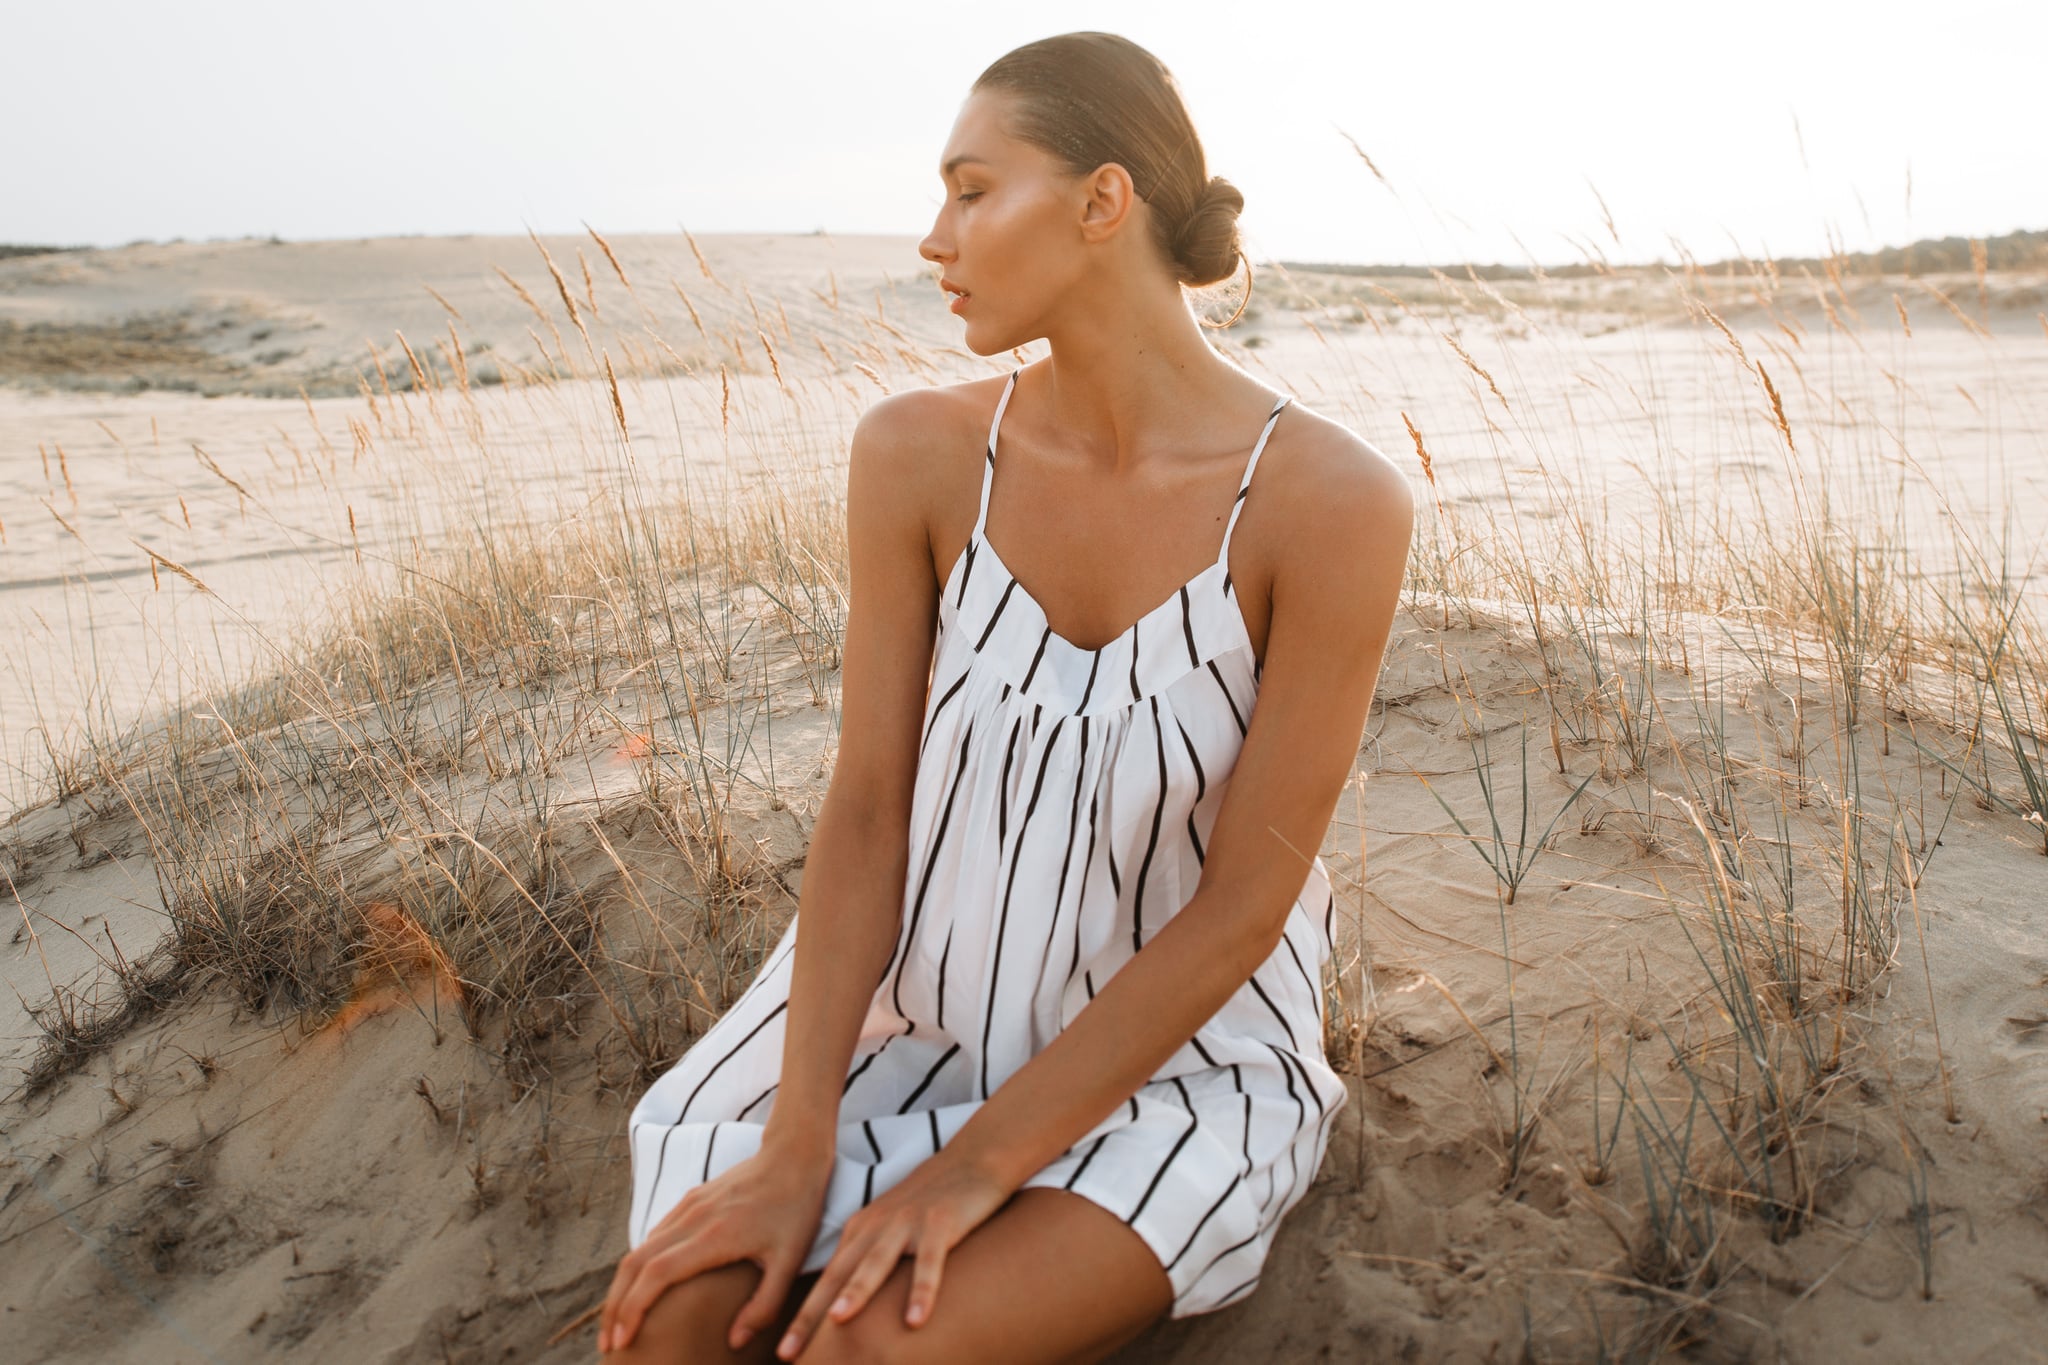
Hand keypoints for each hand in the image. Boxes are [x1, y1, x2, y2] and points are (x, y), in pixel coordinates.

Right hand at [599, 1139, 832, 1354]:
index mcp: (714, 1236)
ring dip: (622, 1287)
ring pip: (639, 1248)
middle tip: (609, 1344)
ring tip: (618, 1323)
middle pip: (634, 1264)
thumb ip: (765, 1305)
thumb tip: (734, 1342)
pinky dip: (638, 1266)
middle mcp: (692, 1219)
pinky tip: (640, 1288)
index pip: (657, 1274)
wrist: (794, 1154)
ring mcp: (688, 1206)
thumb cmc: (797, 1210)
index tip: (622, 1340)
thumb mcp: (791, 1262)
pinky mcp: (690, 1199)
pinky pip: (654, 1235)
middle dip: (615, 1306)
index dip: (633, 1309)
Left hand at [772, 1149, 1012, 1359]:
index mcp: (861, 1230)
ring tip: (837, 1320)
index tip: (784, 1352)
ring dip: (857, 1290)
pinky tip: (915, 1320)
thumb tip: (850, 1308)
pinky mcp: (941, 1223)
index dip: (803, 1316)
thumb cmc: (931, 1202)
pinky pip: (929, 1262)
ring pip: (877, 1262)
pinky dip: (921, 1290)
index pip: (826, 1279)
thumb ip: (871, 1259)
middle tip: (787, 1351)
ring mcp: (908, 1223)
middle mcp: (877, 1226)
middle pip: (839, 1274)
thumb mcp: (893, 1227)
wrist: (973, 1159)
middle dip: (810, 1314)